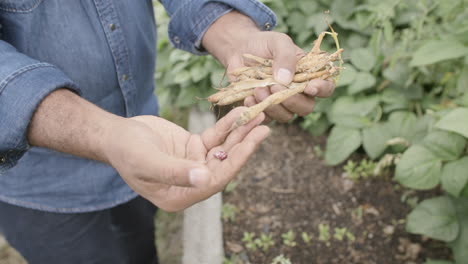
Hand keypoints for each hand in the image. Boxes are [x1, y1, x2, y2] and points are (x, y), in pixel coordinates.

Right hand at [102, 107, 268, 211]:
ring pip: (223, 149)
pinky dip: (226, 125)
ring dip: (240, 133)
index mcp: (181, 195)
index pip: (216, 180)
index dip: (236, 160)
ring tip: (258, 115)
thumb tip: (205, 179)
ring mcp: (194, 164)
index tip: (254, 140)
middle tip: (264, 126)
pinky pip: (215, 137)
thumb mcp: (148, 162)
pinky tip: (239, 112)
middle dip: (245, 145)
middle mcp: (191, 182)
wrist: (116, 135)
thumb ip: (175, 172)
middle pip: (225, 164)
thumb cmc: (126, 152)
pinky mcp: (194, 148)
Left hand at [202, 11, 335, 121]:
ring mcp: (281, 102)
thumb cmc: (264, 44)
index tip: (309, 87)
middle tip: (274, 86)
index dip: (322, 90)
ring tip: (258, 89)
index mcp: (308, 74)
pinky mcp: (264, 108)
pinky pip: (266, 117)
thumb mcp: (278, 42)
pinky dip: (257, 108)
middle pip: (306, 107)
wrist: (239, 49)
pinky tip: (249, 96)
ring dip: (273, 106)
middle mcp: (298, 92)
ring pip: (286, 116)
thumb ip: (285, 56)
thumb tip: (286, 80)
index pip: (325, 88)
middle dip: (292, 100)